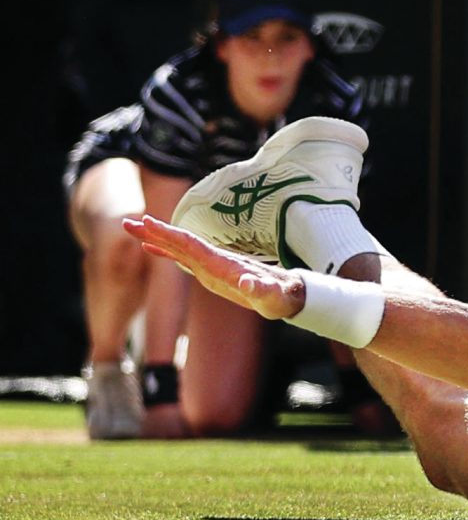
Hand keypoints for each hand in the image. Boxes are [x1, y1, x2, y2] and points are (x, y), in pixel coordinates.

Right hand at [121, 215, 304, 321]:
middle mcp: (215, 260)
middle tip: (126, 222)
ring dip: (155, 238)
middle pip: (179, 241)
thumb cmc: (282, 298)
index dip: (170, 234)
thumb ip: (261, 290)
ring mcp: (212, 265)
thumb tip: (247, 283)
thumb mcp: (273, 297)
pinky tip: (151, 249)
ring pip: (179, 248)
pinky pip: (184, 259)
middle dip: (154, 231)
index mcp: (224, 263)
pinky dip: (167, 252)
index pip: (192, 244)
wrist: (290, 294)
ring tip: (130, 229)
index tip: (148, 222)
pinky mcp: (212, 272)